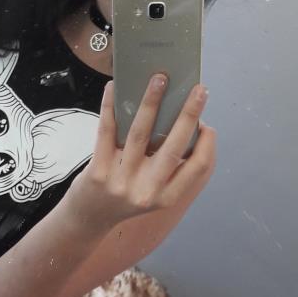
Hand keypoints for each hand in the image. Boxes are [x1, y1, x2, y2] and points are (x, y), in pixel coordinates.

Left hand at [66, 75, 215, 231]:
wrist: (89, 218)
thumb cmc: (127, 198)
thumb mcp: (155, 193)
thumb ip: (170, 167)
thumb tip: (183, 122)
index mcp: (167, 197)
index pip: (199, 166)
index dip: (208, 143)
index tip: (208, 123)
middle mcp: (147, 191)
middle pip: (173, 146)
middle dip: (189, 114)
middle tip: (199, 90)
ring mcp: (121, 181)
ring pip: (140, 133)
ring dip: (152, 102)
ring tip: (160, 79)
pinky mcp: (98, 171)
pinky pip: (106, 131)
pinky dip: (110, 107)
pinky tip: (114, 87)